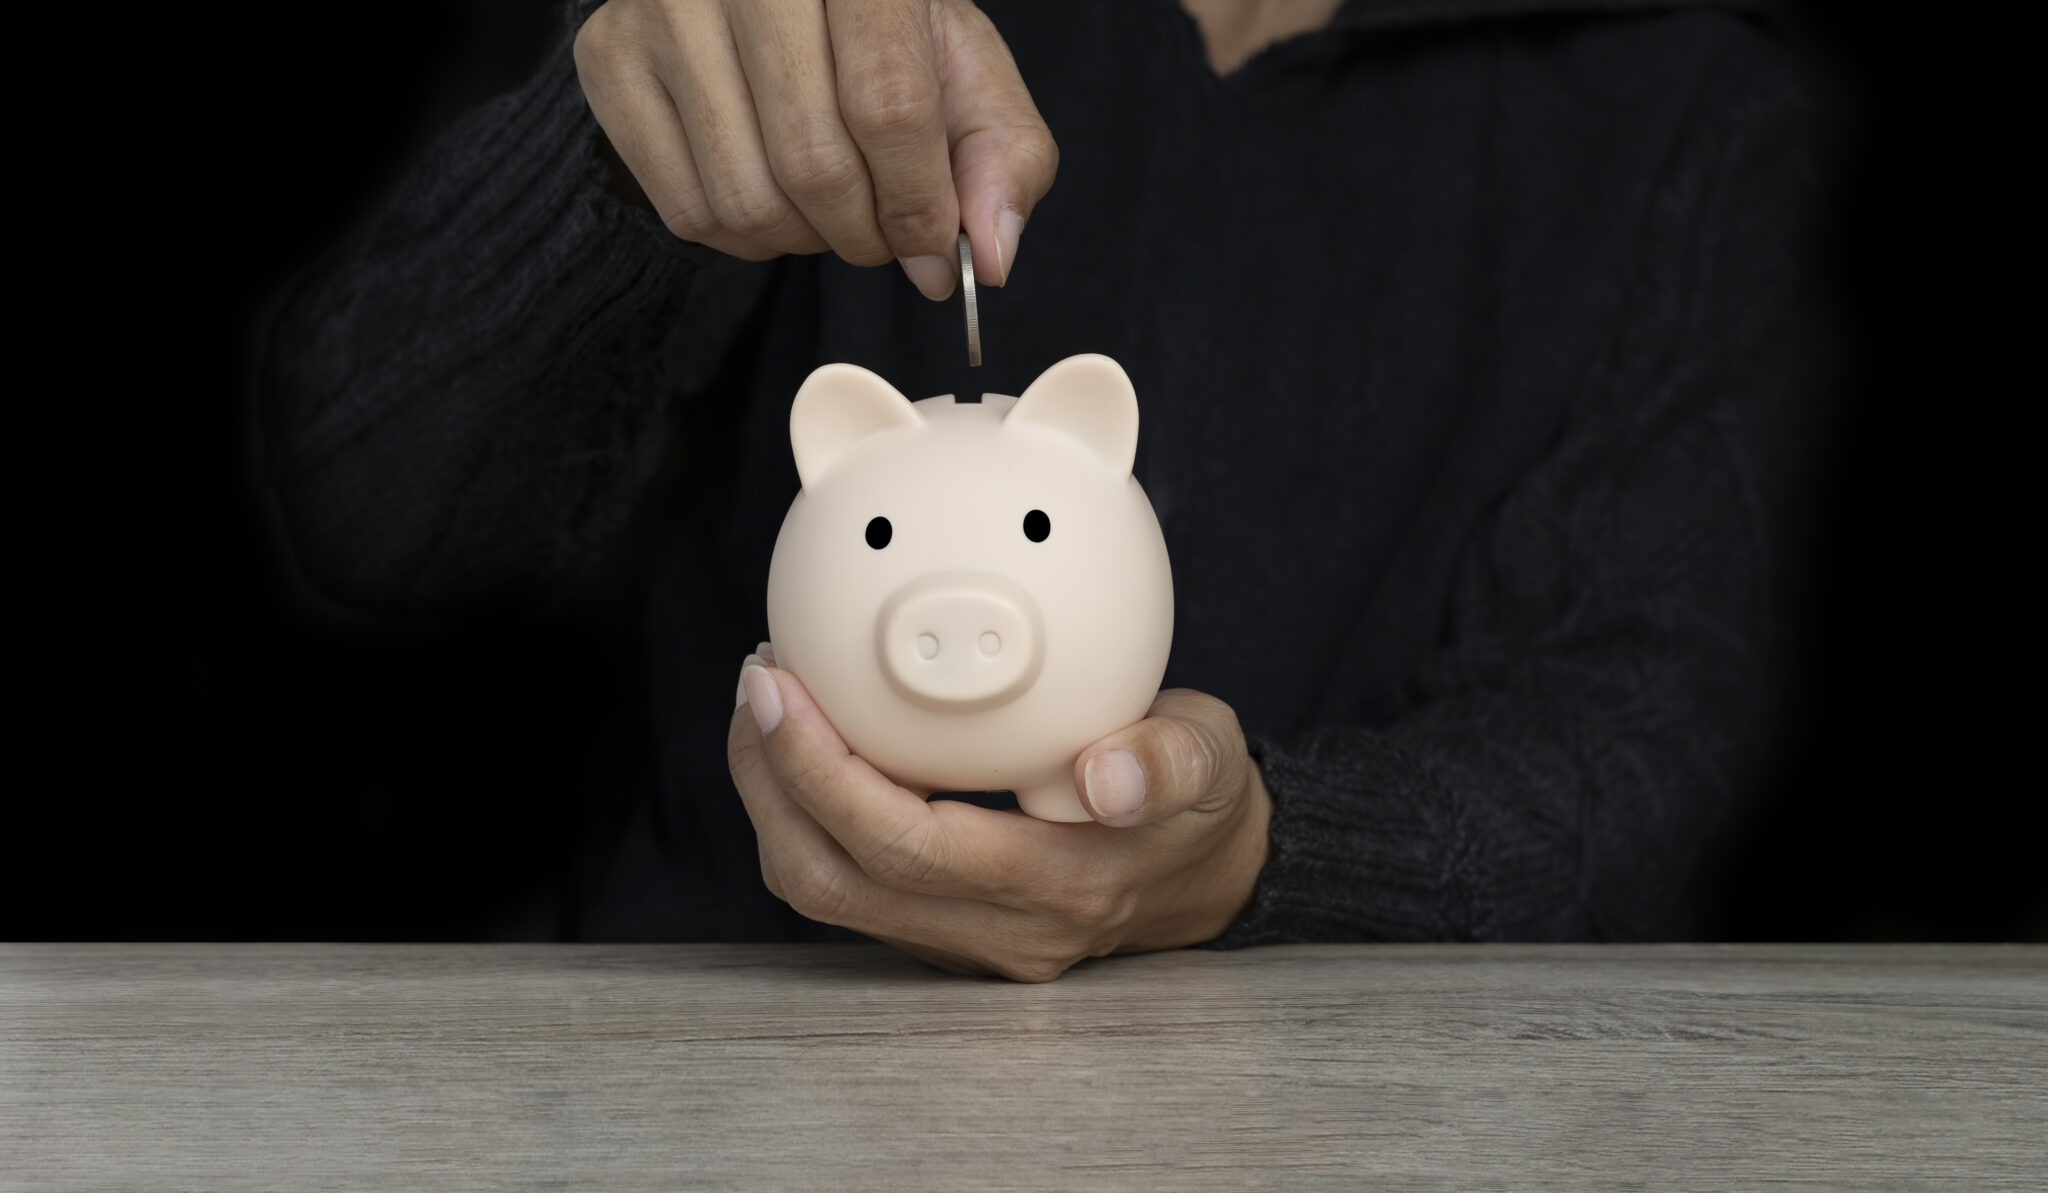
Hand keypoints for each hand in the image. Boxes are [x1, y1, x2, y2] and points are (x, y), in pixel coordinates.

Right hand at [573, 0, 1057, 297]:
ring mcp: (663, 9)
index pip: (888, 107)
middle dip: (865, 234)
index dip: (919, 204)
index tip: (937, 252)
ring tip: (828, 207)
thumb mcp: (963, 70)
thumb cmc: (882, 30)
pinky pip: (686, 211)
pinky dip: (744, 237)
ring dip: (804, 241)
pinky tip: (771, 190)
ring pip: (745, 200)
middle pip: (814, 164)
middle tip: (884, 235)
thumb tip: (993, 258)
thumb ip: (1002, 158)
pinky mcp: (609, 60)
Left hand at [727, 647, 1271, 981]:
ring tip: (769, 705)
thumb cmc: (1199, 804)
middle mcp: (999, 932)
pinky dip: (807, 812)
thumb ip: (1171, 762)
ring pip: (827, 890)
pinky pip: (847, 883)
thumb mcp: (1209, 760)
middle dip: (771, 781)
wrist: (1211, 877)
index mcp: (1055, 889)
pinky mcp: (942, 930)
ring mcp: (965, 941)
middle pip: (835, 879)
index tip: (780, 687)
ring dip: (777, 799)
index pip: (904, 845)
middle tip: (761, 681)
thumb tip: (1108, 777)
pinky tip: (811, 741)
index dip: (821, 770)